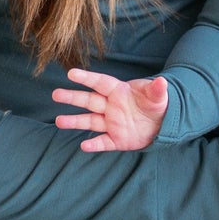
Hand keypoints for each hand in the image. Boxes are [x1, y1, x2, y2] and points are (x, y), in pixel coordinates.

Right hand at [52, 69, 170, 151]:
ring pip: (90, 121)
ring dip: (75, 121)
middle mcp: (111, 107)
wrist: (161, 124)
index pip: (100, 83)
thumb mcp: (158, 96)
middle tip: (56, 94)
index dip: (87, 78)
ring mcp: (112, 123)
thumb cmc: (155, 105)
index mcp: (119, 92)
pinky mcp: (116, 140)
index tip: (71, 73)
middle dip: (72, 98)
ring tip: (58, 121)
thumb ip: (157, 90)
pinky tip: (83, 146)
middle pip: (89, 101)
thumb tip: (162, 81)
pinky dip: (94, 145)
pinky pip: (103, 142)